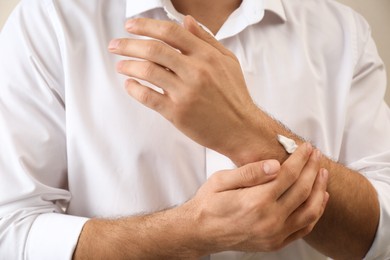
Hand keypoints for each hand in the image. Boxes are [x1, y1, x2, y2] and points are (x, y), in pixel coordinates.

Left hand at [108, 16, 260, 159]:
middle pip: (154, 49)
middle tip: (115, 45)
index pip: (171, 32)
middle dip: (129, 44)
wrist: (241, 128)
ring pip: (148, 71)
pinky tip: (129, 85)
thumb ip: (206, 40)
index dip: (146, 25)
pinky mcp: (178, 113)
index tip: (130, 26)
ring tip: (120, 65)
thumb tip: (186, 21)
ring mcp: (186, 92)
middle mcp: (195, 71)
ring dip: (128, 65)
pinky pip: (148, 97)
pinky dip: (134, 89)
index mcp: (207, 55)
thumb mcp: (227, 61)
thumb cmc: (234, 95)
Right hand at [183, 143, 328, 254]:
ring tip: (321, 173)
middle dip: (312, 169)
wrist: (200, 232)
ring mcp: (274, 234)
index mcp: (255, 201)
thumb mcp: (221, 180)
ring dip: (320, 189)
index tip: (306, 148)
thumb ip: (250, 172)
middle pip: (302, 190)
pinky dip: (316, 212)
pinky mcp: (275, 243)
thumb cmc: (208, 204)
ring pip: (310, 210)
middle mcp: (269, 220)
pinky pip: (304, 228)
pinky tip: (319, 199)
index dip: (301, 159)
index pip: (288, 175)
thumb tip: (275, 164)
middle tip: (316, 155)